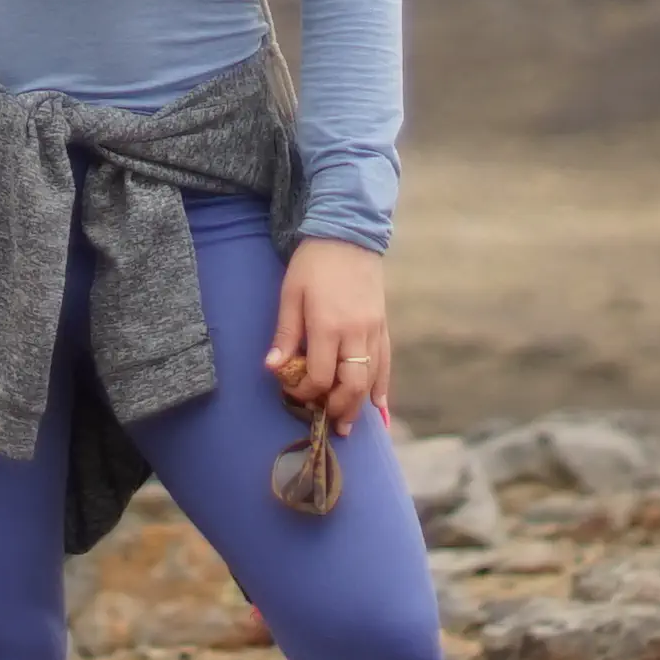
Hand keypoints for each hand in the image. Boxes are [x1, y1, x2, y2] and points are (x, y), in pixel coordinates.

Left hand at [270, 238, 390, 437]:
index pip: (321, 375)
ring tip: (347, 424)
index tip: (292, 391)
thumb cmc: (313, 264)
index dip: (306, 391)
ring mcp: (374, 330)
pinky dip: (382, 386)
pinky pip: (386, 362)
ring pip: (372, 378)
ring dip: (359, 405)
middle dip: (338, 407)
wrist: (348, 235)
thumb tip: (273, 368)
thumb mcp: (290, 294)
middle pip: (352, 384)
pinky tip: (378, 405)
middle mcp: (356, 332)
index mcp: (328, 325)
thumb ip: (285, 334)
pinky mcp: (383, 325)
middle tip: (324, 419)